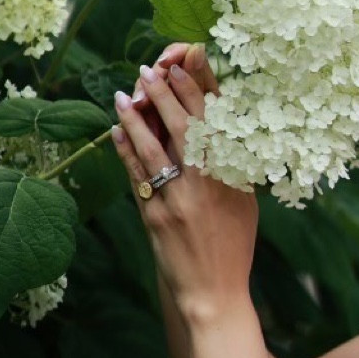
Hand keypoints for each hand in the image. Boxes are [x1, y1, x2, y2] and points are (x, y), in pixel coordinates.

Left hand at [111, 43, 257, 322]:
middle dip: (166, 93)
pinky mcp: (156, 217)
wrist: (215, 294)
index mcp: (233, 177)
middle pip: (185, 126)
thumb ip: (230, 167)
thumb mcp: (242, 203)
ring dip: (137, 116)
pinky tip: (115, 132)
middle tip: (151, 68)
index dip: (197, 88)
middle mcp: (208, 184)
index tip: (184, 63)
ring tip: (126, 92)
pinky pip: (137, 176)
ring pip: (155, 147)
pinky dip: (125, 151)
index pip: (215, 121)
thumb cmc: (232, 247)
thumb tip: (217, 129)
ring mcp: (180, 200)